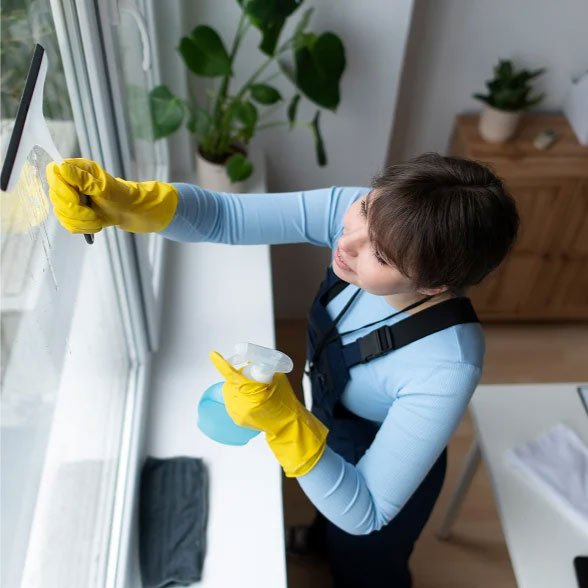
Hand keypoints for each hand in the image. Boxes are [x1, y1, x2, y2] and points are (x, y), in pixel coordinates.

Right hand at [46, 158, 177, 232]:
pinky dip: (83, 228)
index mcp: (78, 169)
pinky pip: (68, 224)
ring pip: (61, 214)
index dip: (62, 190)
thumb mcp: (106, 187)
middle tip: (93, 215)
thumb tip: (61, 167)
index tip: (78, 199)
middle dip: (76, 211)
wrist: (134, 212)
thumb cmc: (124, 196)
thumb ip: (83, 179)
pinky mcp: (74, 213)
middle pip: (55, 198)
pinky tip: (95, 224)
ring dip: (82, 222)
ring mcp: (71, 197)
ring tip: (97, 221)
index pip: (53, 175)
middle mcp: (71, 181)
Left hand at [209, 351, 327, 476]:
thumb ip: (263, 369)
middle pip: (230, 383)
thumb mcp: (278, 379)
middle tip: (249, 378)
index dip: (221, 365)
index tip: (213, 354)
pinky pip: (231, 402)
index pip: (233, 376)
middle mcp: (243, 404)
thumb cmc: (285, 400)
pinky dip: (237, 397)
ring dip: (236, 388)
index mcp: (255, 392)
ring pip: (229, 392)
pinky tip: (249, 399)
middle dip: (236, 378)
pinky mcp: (237, 419)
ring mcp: (239, 413)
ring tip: (251, 391)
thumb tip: (251, 362)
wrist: (287, 424)